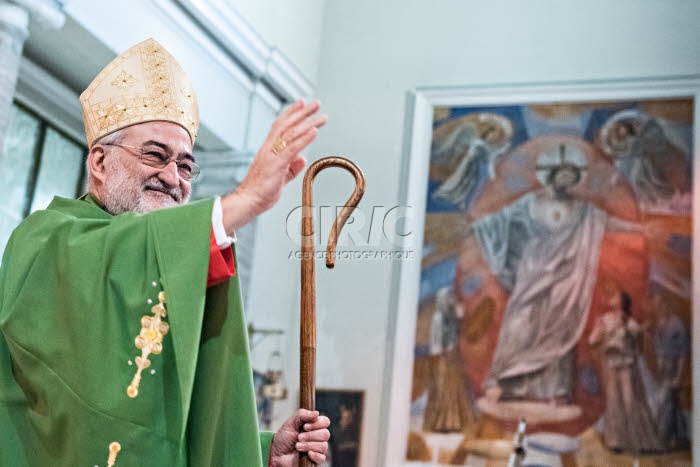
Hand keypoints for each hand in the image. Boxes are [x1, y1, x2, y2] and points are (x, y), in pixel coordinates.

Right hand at [221, 100, 326, 233]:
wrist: (247, 201)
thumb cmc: (260, 192)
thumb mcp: (280, 177)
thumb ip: (291, 168)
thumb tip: (302, 159)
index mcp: (268, 150)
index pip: (280, 126)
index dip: (291, 113)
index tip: (301, 104)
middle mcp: (269, 149)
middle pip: (286, 125)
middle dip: (302, 113)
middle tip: (316, 103)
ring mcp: (272, 156)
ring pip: (291, 133)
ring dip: (308, 123)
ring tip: (321, 116)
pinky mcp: (276, 165)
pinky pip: (292, 148)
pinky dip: (304, 138)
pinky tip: (314, 131)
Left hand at [270, 409, 329, 465]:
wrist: (277, 454)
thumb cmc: (284, 438)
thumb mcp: (290, 423)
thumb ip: (302, 415)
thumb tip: (316, 413)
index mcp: (314, 426)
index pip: (325, 422)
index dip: (317, 423)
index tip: (305, 426)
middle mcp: (318, 437)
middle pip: (325, 434)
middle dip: (310, 435)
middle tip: (299, 437)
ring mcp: (317, 449)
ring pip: (323, 446)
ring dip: (308, 445)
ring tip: (297, 446)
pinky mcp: (315, 460)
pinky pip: (322, 458)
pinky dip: (315, 455)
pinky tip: (307, 454)